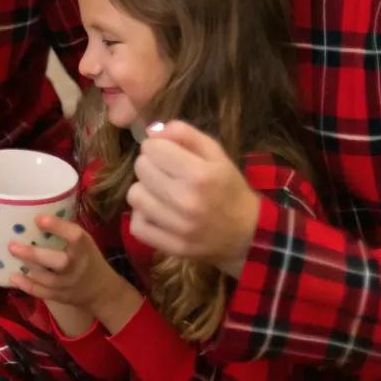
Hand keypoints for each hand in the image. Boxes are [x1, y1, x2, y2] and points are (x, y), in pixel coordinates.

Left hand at [9, 215, 141, 333]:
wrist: (101, 290)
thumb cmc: (87, 258)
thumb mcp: (84, 241)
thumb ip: (65, 232)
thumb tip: (36, 214)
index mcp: (84, 248)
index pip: (75, 236)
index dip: (57, 227)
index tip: (38, 219)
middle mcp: (77, 266)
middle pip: (58, 262)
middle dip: (34, 254)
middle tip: (12, 245)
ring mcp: (68, 284)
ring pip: (46, 278)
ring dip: (27, 267)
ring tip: (10, 254)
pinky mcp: (60, 296)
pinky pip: (42, 292)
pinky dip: (26, 285)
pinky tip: (13, 277)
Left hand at [127, 120, 260, 277]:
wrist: (246, 234)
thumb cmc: (229, 188)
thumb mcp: (216, 154)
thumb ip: (185, 134)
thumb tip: (152, 132)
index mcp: (200, 174)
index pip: (152, 148)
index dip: (158, 147)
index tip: (168, 154)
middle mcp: (186, 201)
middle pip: (141, 169)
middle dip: (151, 166)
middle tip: (166, 173)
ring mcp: (177, 227)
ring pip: (134, 196)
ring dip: (145, 191)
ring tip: (161, 193)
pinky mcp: (170, 247)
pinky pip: (136, 225)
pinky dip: (143, 217)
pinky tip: (158, 213)